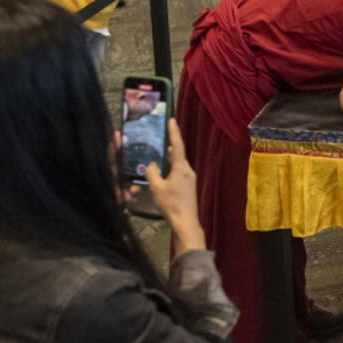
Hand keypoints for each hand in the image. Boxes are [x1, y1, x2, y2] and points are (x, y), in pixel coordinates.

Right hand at [145, 120, 206, 251]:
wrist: (185, 222)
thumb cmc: (171, 204)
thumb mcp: (156, 187)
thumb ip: (152, 172)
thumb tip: (152, 164)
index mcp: (181, 168)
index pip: (177, 145)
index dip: (174, 132)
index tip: (172, 120)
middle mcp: (188, 170)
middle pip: (178, 154)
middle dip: (169, 146)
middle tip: (160, 136)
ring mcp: (190, 178)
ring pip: (178, 164)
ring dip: (169, 159)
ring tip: (159, 154)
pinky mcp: (189, 186)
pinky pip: (179, 172)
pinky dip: (171, 169)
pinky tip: (163, 172)